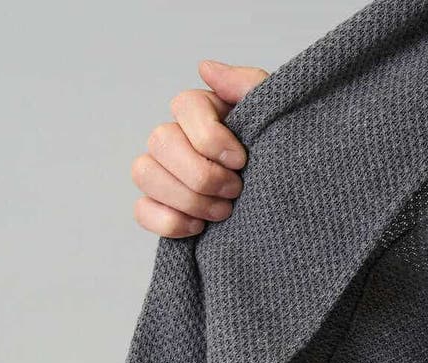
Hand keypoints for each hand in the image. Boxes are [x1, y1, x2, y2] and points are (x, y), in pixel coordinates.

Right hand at [131, 60, 268, 237]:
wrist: (284, 202)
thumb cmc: (278, 155)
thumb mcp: (275, 117)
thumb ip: (247, 85)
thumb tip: (205, 69)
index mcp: (201, 111)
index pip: (184, 106)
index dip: (210, 138)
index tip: (242, 161)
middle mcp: (174, 138)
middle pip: (161, 141)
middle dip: (202, 174)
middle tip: (236, 190)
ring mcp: (161, 172)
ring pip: (145, 174)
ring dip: (188, 199)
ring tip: (223, 211)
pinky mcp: (158, 207)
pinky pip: (142, 211)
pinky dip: (170, 222)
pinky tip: (200, 228)